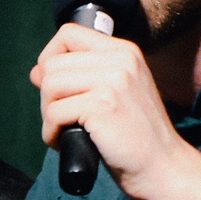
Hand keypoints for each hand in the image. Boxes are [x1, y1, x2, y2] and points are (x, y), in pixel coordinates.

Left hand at [30, 23, 191, 191]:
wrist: (163, 166)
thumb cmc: (134, 135)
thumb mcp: (115, 92)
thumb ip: (82, 75)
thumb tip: (37, 70)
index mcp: (124, 52)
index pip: (69, 33)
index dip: (50, 57)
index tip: (54, 85)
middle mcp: (120, 60)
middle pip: (53, 64)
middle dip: (47, 95)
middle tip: (62, 118)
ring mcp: (113, 82)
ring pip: (50, 85)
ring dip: (48, 115)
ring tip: (64, 130)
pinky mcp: (103, 106)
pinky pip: (54, 113)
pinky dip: (51, 133)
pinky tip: (66, 142)